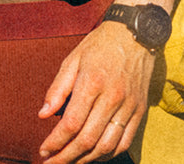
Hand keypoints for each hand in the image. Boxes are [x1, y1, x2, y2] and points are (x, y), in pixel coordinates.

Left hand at [38, 21, 153, 161]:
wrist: (135, 33)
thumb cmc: (100, 45)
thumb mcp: (73, 59)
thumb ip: (57, 89)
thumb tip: (43, 115)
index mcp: (92, 83)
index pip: (71, 123)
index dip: (55, 142)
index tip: (44, 151)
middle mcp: (112, 97)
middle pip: (87, 139)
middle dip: (67, 157)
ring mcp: (129, 106)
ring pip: (107, 146)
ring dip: (86, 160)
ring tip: (71, 162)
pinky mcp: (140, 110)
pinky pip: (124, 142)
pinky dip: (109, 154)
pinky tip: (95, 156)